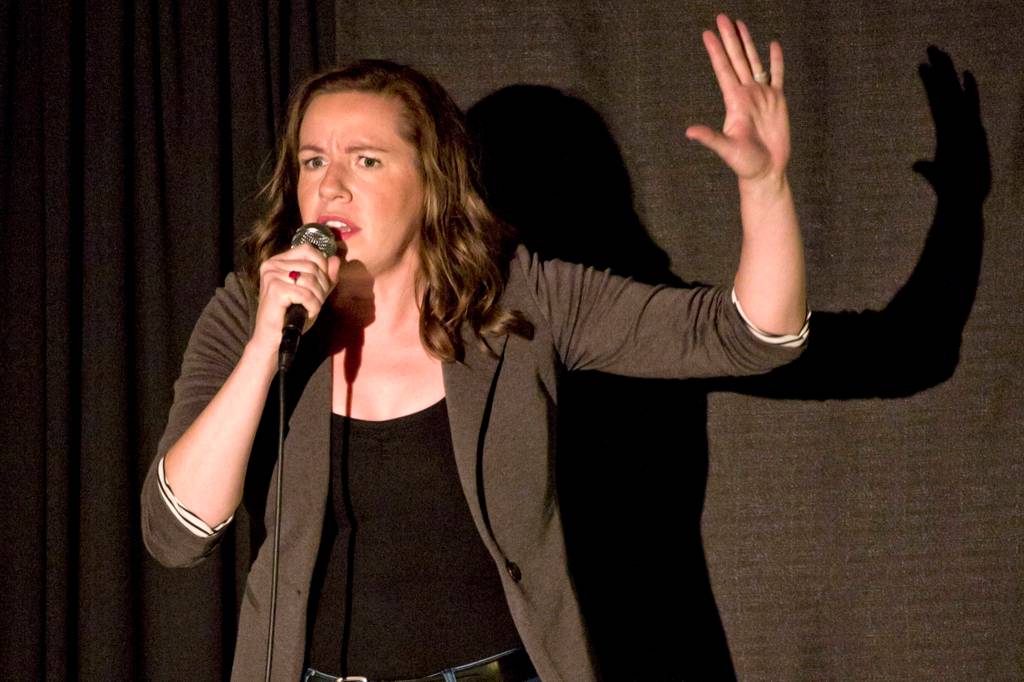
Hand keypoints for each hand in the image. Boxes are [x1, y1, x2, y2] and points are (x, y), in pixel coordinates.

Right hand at [250, 243, 340, 351]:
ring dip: (318, 298)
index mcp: (278, 261)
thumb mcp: (312, 293)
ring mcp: (271, 276)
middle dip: (322, 286)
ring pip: (310, 280)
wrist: (274, 338)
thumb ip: (325, 277)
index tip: (321, 285)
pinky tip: (307, 312)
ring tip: (311, 308)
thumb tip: (336, 259)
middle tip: (316, 302)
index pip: (307, 250)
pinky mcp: (274, 290)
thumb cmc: (291, 315)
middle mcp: (272, 264)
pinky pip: (305, 294)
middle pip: (312, 266)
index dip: (322, 266)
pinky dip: (312, 305)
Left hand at [685, 14, 789, 183]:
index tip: (707, 33)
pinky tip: (772, 45)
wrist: (767, 170)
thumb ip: (710, 138)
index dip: (716, 52)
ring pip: (753, 62)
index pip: (723, 70)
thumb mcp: (727, 149)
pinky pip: (777, 75)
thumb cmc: (745, 163)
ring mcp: (762, 95)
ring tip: (739, 25)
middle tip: (721, 17)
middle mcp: (746, 94)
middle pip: (737, 59)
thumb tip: (689, 132)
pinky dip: (776, 61)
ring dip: (747, 43)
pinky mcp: (777, 101)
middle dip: (729, 39)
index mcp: (734, 101)